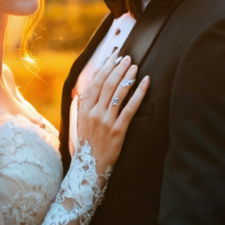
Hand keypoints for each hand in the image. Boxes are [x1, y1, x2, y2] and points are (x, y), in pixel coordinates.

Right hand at [74, 54, 149, 174]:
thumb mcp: (79, 122)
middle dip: (117, 68)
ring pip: (118, 93)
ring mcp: (106, 121)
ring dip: (127, 77)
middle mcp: (94, 112)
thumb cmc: (86, 144)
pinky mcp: (118, 130)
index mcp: (84, 109)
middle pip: (107, 84)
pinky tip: (145, 82)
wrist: (89, 167)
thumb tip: (85, 88)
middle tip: (127, 58)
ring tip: (135, 67)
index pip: (95, 82)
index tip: (113, 56)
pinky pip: (130, 108)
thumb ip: (82, 104)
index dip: (104, 67)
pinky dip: (139, 93)